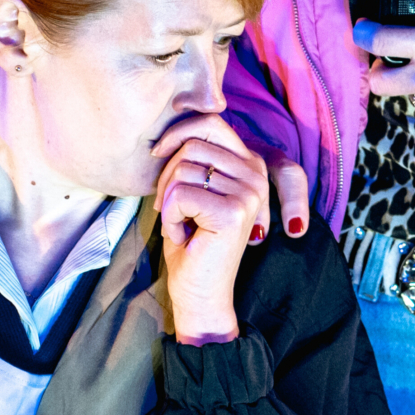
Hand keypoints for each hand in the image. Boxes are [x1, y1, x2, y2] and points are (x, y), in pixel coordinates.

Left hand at [151, 115, 268, 344]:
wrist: (200, 291)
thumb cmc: (191, 241)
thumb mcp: (194, 187)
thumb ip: (194, 156)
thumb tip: (170, 127)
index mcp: (251, 164)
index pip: (210, 123)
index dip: (176, 134)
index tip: (158, 155)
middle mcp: (256, 174)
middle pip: (192, 145)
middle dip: (168, 176)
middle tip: (171, 207)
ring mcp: (249, 193)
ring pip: (183, 169)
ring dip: (168, 200)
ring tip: (181, 223)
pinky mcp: (232, 212)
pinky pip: (179, 194)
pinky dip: (169, 217)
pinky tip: (182, 235)